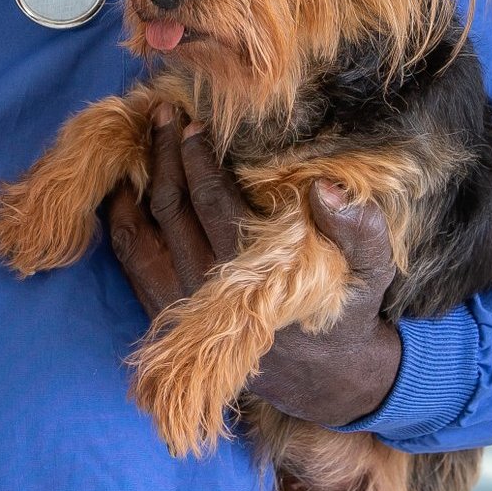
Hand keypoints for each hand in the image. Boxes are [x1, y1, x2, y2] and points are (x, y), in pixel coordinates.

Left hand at [103, 104, 403, 427]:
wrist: (327, 378)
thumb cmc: (346, 311)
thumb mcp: (370, 274)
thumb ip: (360, 231)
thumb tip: (326, 187)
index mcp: (256, 276)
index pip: (215, 205)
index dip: (199, 161)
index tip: (193, 122)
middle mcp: (209, 292)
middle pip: (173, 210)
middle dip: (164, 156)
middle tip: (160, 112)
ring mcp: (182, 307)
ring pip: (144, 233)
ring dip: (137, 182)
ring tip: (137, 137)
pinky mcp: (167, 317)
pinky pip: (131, 262)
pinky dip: (122, 222)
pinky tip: (121, 187)